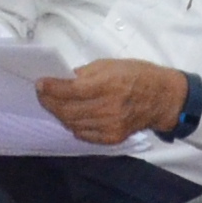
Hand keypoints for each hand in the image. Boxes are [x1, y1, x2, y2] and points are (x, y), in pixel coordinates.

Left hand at [37, 59, 192, 149]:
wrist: (161, 98)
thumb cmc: (137, 75)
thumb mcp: (111, 64)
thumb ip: (86, 74)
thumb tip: (65, 80)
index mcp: (108, 85)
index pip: (71, 90)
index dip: (51, 88)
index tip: (40, 84)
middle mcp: (108, 108)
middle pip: (68, 110)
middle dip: (50, 102)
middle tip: (42, 94)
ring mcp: (110, 126)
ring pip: (73, 123)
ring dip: (60, 114)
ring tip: (54, 104)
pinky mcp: (112, 138)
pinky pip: (84, 134)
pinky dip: (74, 125)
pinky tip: (71, 116)